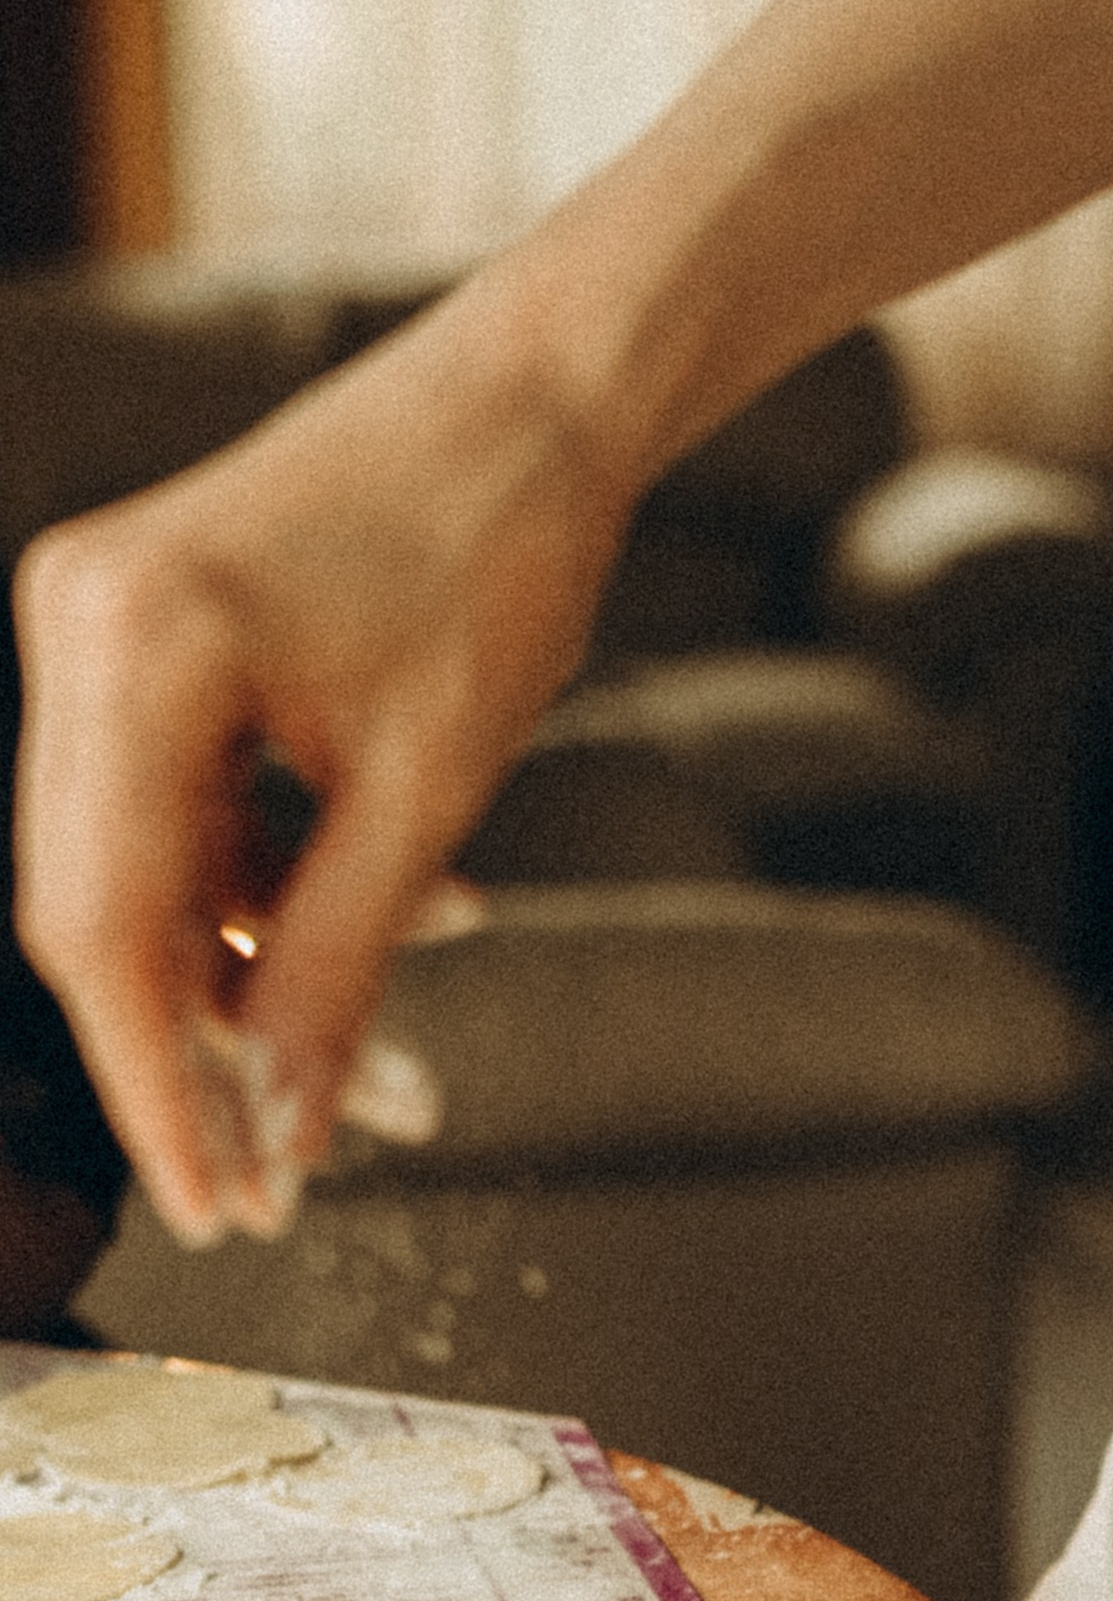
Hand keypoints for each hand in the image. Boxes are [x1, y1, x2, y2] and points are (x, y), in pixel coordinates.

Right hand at [12, 292, 633, 1243]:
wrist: (545, 392)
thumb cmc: (502, 549)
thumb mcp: (430, 788)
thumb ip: (341, 968)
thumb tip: (285, 1130)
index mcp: (131, 648)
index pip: (102, 931)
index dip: (160, 1090)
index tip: (226, 1208)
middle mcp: (80, 626)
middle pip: (103, 909)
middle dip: (212, 1043)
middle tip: (306, 1165)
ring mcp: (102, 624)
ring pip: (150, 869)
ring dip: (267, 964)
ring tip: (408, 1038)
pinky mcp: (150, 634)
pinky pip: (186, 807)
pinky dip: (280, 881)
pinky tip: (415, 909)